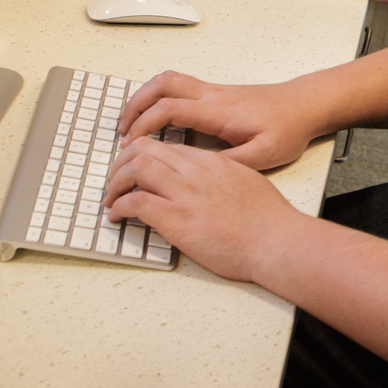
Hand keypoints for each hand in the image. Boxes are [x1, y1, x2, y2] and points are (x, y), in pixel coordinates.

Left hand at [103, 137, 299, 281]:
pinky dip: (118, 207)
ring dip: (115, 183)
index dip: (143, 154)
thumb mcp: (247, 183)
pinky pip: (135, 202)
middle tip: (115, 180)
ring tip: (111, 198)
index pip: (166, 146)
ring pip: (135, 168)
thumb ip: (224, 178)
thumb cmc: (269, 220)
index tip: (135, 167)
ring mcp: (185, 194)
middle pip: (144, 149)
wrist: (276, 241)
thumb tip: (210, 185)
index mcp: (212, 162)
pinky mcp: (177, 219)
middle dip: (121, 162)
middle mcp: (195, 171)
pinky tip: (117, 217)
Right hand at [119, 71, 333, 170]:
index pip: (170, 109)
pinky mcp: (218, 93)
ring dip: (145, 97)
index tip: (131, 145)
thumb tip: (197, 171)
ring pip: (169, 80)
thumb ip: (230, 163)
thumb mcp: (264, 155)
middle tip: (121, 130)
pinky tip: (157, 117)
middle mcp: (214, 95)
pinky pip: (180, 86)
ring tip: (131, 122)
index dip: (144, 125)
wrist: (307, 105)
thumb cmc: (288, 128)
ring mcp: (215, 91)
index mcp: (219, 111)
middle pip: (162, 85)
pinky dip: (159, 97)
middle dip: (135, 105)